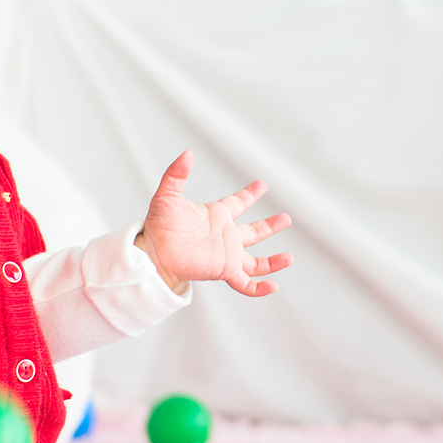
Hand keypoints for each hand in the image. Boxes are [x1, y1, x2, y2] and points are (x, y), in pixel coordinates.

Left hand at [132, 151, 291, 296]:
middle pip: (253, 232)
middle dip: (270, 226)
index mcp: (216, 216)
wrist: (152, 254)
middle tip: (286, 219)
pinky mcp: (224, 271)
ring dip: (273, 261)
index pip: (238, 203)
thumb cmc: (156, 227)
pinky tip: (274, 287)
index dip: (250, 194)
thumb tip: (187, 153)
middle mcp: (225, 237)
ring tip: (290, 258)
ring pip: (255, 262)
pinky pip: (246, 283)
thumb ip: (177, 174)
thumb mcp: (167, 196)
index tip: (263, 185)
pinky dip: (260, 288)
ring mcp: (227, 255)